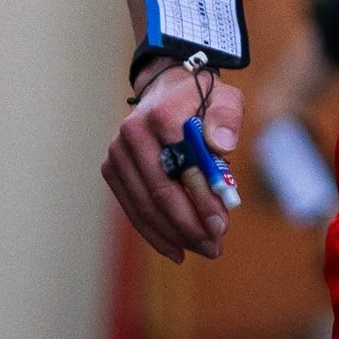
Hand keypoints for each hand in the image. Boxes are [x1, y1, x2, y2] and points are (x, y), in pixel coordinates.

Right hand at [102, 69, 245, 261]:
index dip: (202, 201)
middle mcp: (132, 135)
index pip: (183, 169)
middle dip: (189, 226)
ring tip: (203, 250)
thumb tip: (221, 145)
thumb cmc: (202, 100)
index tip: (222, 227)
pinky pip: (132, 207)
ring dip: (173, 235)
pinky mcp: (111, 168)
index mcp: (162, 117)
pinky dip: (154, 232)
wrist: (166, 88)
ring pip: (144, 206)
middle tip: (215, 247)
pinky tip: (175, 249)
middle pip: (160, 193)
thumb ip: (226, 120)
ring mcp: (117, 153)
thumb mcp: (225, 100)